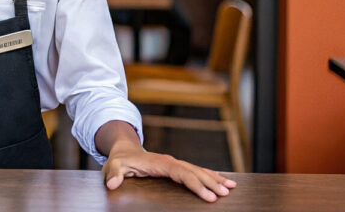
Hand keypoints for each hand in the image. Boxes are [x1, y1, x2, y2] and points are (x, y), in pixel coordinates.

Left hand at [102, 141, 235, 201]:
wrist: (124, 150)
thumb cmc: (119, 159)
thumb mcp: (113, 166)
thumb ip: (113, 175)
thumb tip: (112, 184)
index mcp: (160, 162)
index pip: (182, 173)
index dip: (195, 184)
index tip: (208, 195)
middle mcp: (170, 161)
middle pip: (195, 171)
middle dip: (211, 182)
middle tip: (226, 194)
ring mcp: (175, 163)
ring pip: (199, 170)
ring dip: (215, 178)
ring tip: (232, 187)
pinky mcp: (177, 167)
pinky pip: (196, 171)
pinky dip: (210, 176)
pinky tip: (222, 181)